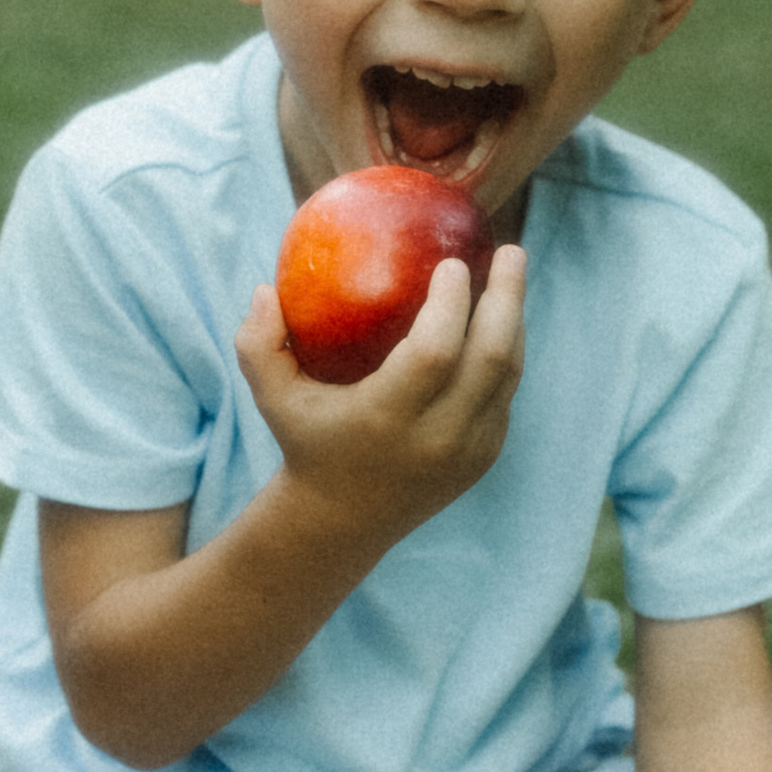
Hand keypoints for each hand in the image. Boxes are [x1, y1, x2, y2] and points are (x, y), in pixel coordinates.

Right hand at [235, 244, 525, 551]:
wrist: (343, 521)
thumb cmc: (306, 442)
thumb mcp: (271, 397)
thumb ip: (257, 343)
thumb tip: (265, 288)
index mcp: (386, 418)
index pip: (434, 353)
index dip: (451, 304)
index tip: (451, 263)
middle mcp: (436, 438)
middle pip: (491, 358)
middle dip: (507, 296)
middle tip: (508, 250)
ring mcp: (467, 451)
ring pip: (508, 374)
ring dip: (514, 317)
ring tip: (510, 271)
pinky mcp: (483, 457)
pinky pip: (505, 393)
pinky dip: (506, 349)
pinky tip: (499, 314)